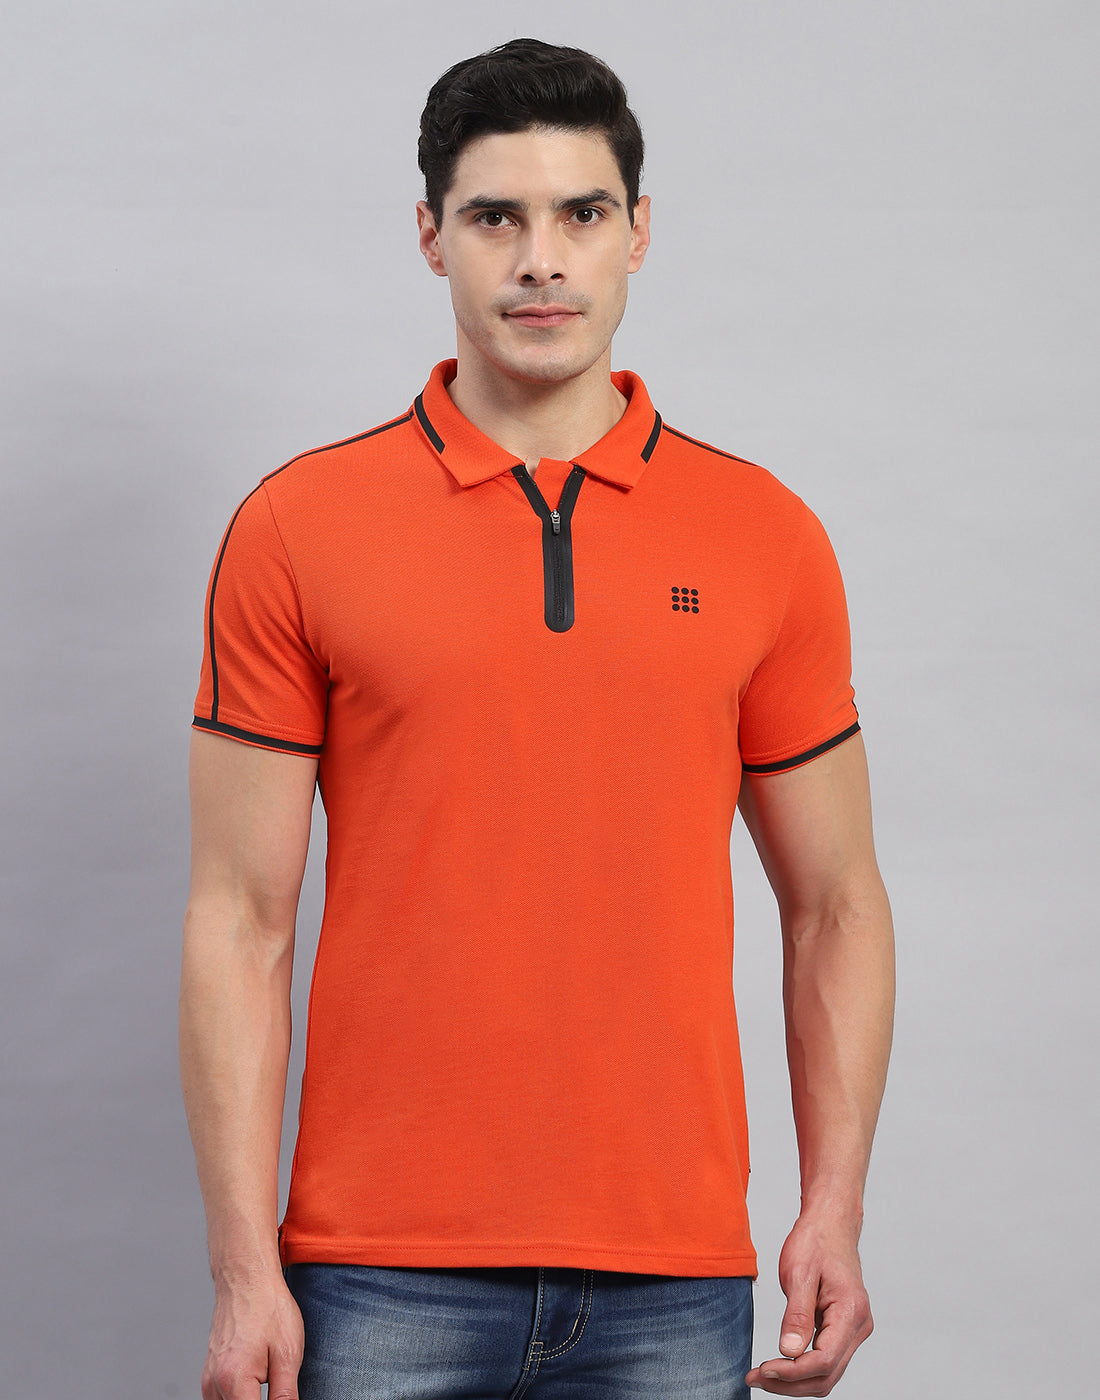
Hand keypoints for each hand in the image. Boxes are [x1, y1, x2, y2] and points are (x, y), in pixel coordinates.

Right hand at [201, 1272, 304, 1399]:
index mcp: (234, 1381)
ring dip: (247, 1398)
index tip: (281, 1395)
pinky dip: (238, 1395)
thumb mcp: (288, 1352)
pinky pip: (220, 1397)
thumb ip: (285, 1394)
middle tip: (276, 1380)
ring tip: (267, 1374)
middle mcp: (215, 1383)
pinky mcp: (209, 1372)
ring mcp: (209, 1378)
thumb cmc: (268, 1307)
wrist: (247, 1277)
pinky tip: (254, 1382)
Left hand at [746, 1212, 872, 1395]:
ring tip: (762, 1374)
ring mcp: (854, 1330)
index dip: (792, 1372)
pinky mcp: (844, 1330)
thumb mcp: (799, 1272)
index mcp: (851, 1311)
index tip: (762, 1369)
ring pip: (827, 1373)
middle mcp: (859, 1326)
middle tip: (754, 1377)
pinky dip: (802, 1368)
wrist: (830, 1224)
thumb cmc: (815, 1242)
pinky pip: (825, 1360)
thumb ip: (796, 1315)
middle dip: (790, 1383)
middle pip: (826, 1375)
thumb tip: (789, 1352)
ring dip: (794, 1380)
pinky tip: (779, 1364)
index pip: (824, 1360)